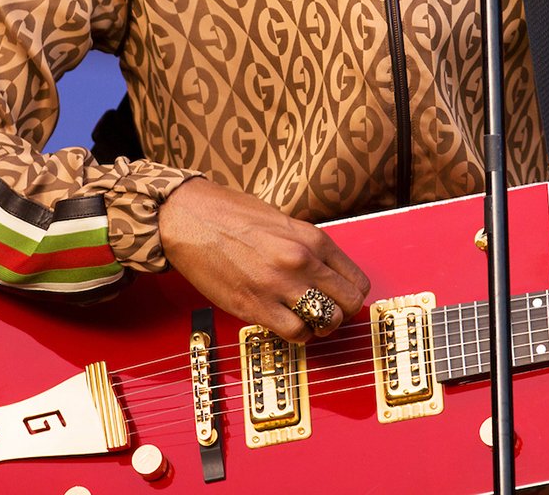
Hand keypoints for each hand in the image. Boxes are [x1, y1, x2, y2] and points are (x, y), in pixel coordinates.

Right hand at [157, 178, 370, 342]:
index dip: (353, 294)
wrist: (191, 218)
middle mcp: (301, 262)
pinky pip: (295, 333)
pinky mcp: (255, 307)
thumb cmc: (231, 215)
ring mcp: (279, 286)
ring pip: (327, 322)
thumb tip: (327, 272)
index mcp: (312, 238)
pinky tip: (286, 323)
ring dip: (320, 326)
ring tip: (307, 319)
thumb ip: (308, 247)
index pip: (357, 280)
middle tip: (328, 311)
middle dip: (342, 312)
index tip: (343, 298)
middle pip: (349, 304)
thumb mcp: (283, 222)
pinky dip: (297, 334)